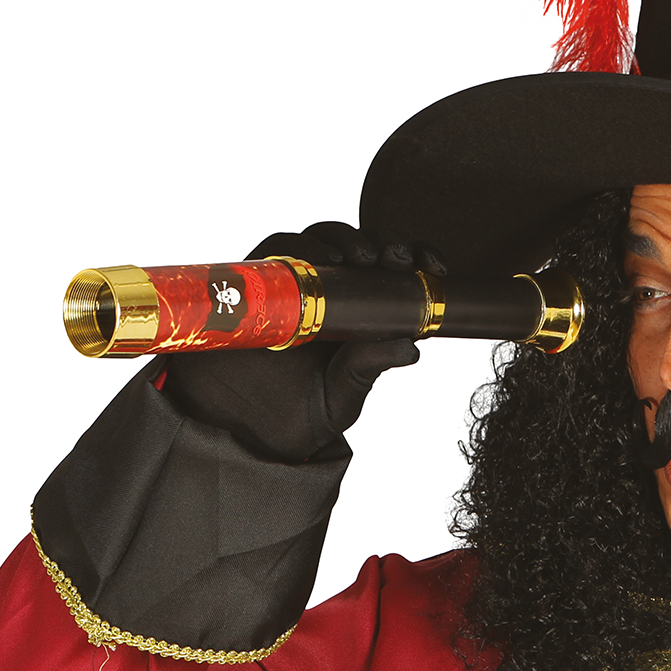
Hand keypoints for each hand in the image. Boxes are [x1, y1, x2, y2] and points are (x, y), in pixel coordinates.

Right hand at [160, 222, 440, 461]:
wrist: (235, 430)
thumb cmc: (295, 416)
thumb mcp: (340, 397)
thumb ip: (368, 371)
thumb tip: (411, 348)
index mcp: (363, 319)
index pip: (397, 281)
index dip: (418, 264)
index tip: (436, 269)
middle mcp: (332, 297)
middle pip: (364, 253)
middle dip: (386, 247)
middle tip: (398, 259)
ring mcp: (295, 287)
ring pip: (324, 242)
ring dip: (347, 240)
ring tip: (362, 257)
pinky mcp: (259, 284)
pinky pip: (279, 251)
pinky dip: (301, 246)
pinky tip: (321, 259)